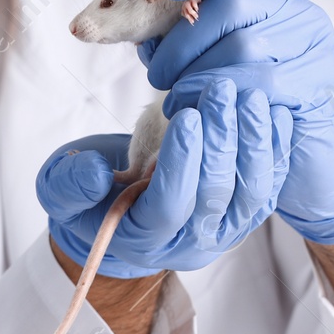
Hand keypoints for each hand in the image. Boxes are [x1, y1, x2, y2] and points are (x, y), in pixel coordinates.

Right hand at [38, 79, 291, 275]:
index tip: (185, 116)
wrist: (114, 209)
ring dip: (253, 141)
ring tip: (248, 96)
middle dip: (220, 140)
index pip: (168, 206)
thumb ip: (70, 184)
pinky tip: (273, 113)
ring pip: (252, 192)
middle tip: (219, 90)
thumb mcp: (58, 191)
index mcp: (142, 239)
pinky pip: (270, 185)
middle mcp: (189, 243)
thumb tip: (96, 172)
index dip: (179, 163)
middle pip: (215, 195)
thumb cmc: (84, 196)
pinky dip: (275, 149)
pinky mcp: (244, 214)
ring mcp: (222, 231)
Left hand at [143, 0, 333, 244]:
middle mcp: (296, 7)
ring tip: (172, 94)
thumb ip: (169, 23)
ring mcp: (312, 44)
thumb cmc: (233, 82)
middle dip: (181, 41)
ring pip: (243, 46)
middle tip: (156, 72)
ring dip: (194, 73)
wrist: (290, 138)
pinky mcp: (316, 83)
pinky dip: (215, 95)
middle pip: (232, 4)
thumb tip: (129, 2)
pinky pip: (258, 84)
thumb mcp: (200, 45)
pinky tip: (194, 108)